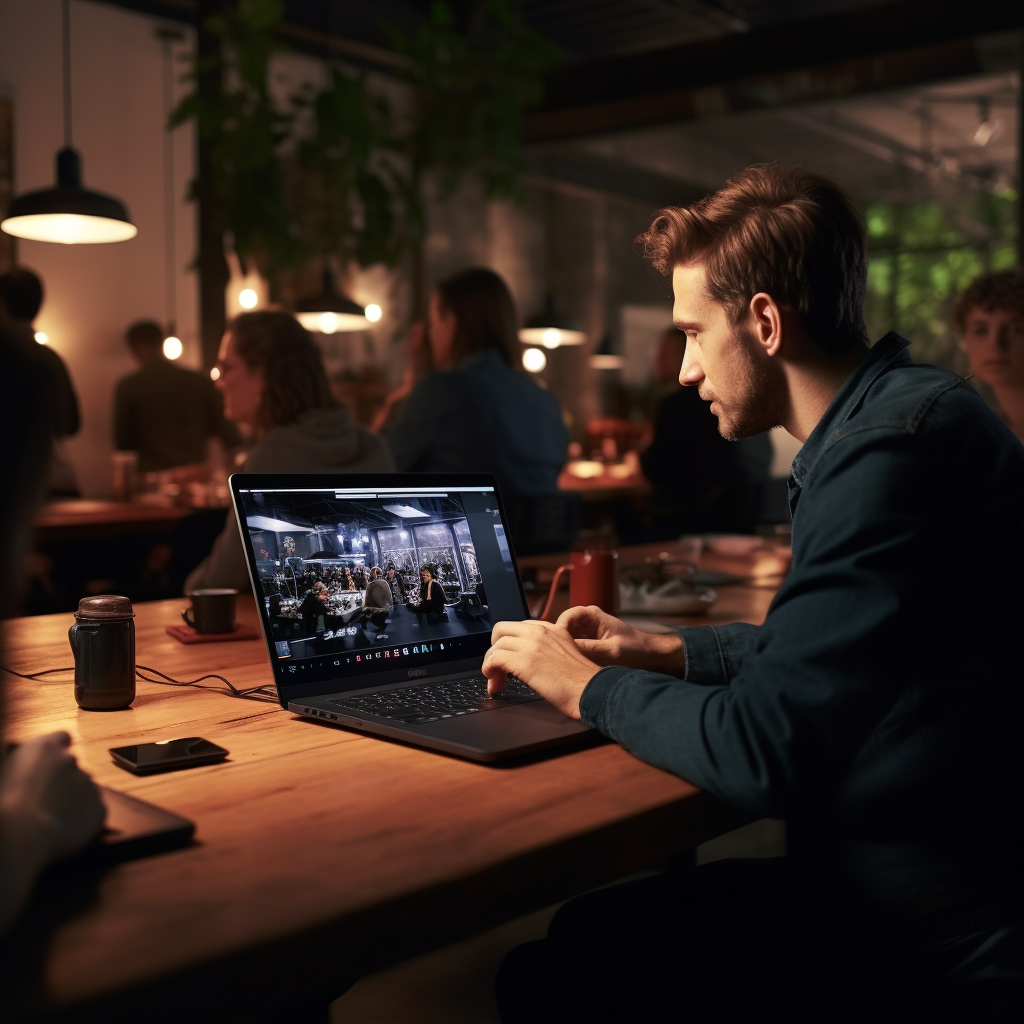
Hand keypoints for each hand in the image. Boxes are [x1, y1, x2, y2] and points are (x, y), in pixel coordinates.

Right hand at [1, 732, 105, 862]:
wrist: (22, 833)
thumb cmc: (4, 804)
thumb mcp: (5, 771)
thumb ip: (25, 762)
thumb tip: (29, 768)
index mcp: (45, 748)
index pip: (61, 738)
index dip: (57, 749)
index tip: (49, 762)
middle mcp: (70, 760)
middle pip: (71, 765)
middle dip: (61, 777)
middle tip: (44, 797)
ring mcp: (88, 783)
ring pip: (82, 787)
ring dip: (72, 796)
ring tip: (49, 815)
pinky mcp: (98, 807)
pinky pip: (92, 808)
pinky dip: (82, 815)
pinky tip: (63, 827)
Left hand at [483, 620, 600, 718]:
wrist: (593, 690)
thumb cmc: (584, 681)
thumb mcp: (569, 654)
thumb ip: (551, 650)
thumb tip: (535, 662)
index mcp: (552, 629)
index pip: (520, 627)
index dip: (511, 644)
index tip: (510, 659)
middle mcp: (540, 632)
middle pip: (502, 630)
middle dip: (496, 648)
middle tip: (499, 668)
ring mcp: (531, 644)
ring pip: (495, 646)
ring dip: (491, 665)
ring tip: (497, 682)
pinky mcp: (523, 661)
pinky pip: (493, 659)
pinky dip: (489, 670)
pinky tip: (495, 683)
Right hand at [556, 605, 685, 675]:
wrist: (651, 656)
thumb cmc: (635, 650)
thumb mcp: (610, 651)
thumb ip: (586, 649)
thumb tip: (562, 650)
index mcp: (592, 615)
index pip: (566, 617)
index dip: (558, 630)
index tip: (556, 646)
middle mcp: (587, 621)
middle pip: (562, 628)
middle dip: (557, 641)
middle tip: (554, 658)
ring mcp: (587, 632)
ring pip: (566, 639)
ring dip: (563, 649)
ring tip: (560, 664)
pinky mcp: (588, 644)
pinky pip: (573, 647)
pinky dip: (570, 655)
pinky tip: (569, 667)